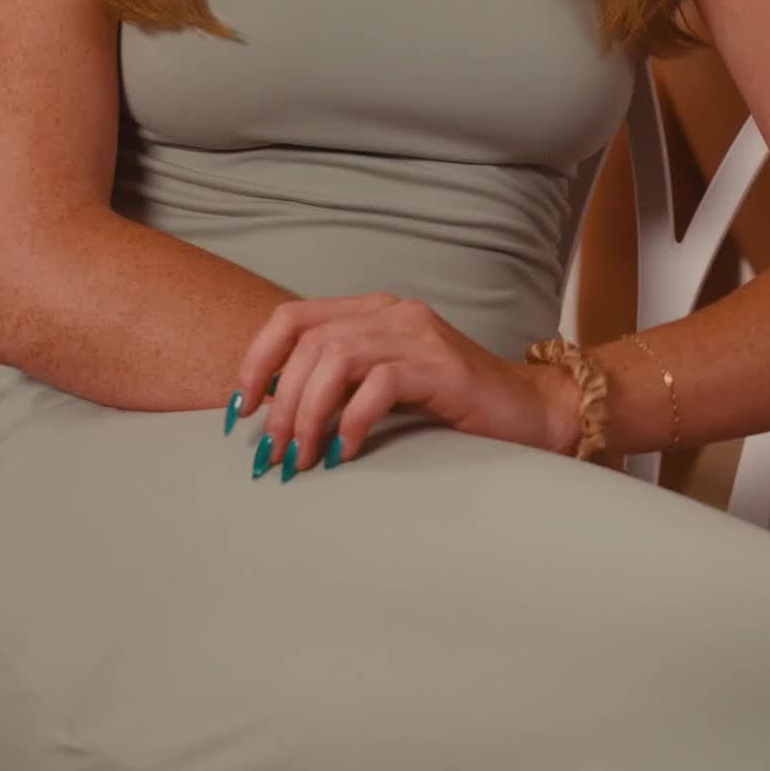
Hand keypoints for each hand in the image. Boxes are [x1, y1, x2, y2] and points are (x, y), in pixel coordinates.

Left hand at [229, 292, 580, 472]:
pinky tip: (344, 454)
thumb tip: (270, 419)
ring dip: (307, 412)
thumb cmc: (451, 409)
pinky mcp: (443, 366)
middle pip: (308, 341)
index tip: (239, 411)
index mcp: (372, 311)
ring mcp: (419, 335)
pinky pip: (379, 384)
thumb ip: (339, 385)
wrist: (531, 412)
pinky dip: (351, 420)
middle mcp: (392, 312)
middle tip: (272, 455)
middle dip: (280, 402)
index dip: (256, 360)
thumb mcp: (383, 388)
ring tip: (301, 459)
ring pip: (336, 357)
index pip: (292, 316)